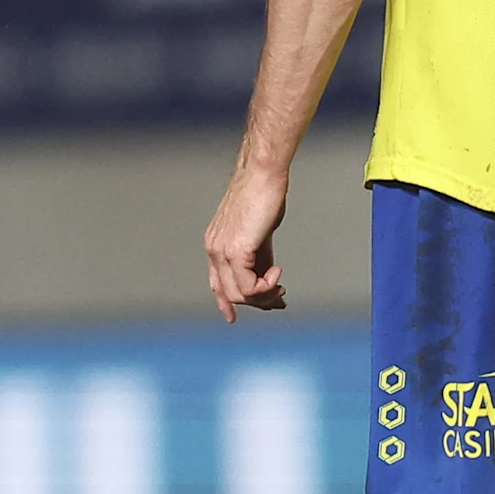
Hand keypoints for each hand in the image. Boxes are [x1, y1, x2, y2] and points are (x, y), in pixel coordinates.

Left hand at [205, 161, 287, 319]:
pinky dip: (266, 287)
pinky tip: (278, 273)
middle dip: (258, 302)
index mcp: (215, 245)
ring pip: (239, 294)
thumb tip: (268, 279)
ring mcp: (222, 250)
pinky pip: (248, 285)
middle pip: (230, 293)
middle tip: (281, 298)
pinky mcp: (236, 249)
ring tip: (280, 284)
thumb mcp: (258, 235)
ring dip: (265, 295)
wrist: (263, 176)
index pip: (216, 283)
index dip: (226, 303)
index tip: (233, 317)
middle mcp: (213, 249)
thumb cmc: (263, 198)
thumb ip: (259, 257)